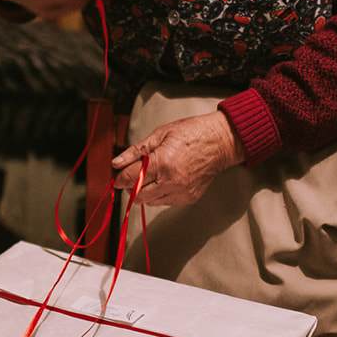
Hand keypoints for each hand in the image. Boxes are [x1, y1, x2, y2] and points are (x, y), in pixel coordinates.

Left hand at [111, 111, 246, 206]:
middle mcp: (172, 181)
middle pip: (137, 196)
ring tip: (152, 175)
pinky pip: (164, 202)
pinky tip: (165, 179)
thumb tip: (117, 163)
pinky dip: (159, 193)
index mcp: (162, 163)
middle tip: (133, 175)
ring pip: (150, 201)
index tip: (118, 176)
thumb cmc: (191, 133)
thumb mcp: (160, 135)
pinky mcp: (188, 198)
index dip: (120, 178)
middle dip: (130, 187)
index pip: (130, 178)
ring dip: (144, 191)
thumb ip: (136, 151)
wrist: (220, 142)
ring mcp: (181, 192)